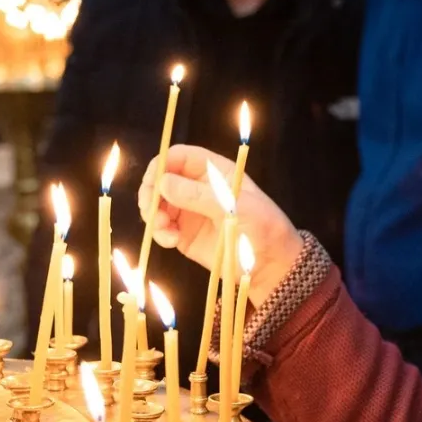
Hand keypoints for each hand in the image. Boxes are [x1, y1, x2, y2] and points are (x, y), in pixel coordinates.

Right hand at [138, 145, 303, 305]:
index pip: (179, 156)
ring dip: (152, 214)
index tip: (154, 183)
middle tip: (151, 209)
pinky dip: (159, 232)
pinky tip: (170, 241)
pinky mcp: (183, 234)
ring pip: (156, 203)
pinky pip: (160, 227)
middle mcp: (197, 187)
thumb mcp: (236, 208)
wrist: (270, 265)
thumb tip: (163, 183)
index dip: (162, 165)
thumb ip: (199, 195)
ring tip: (163, 229)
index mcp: (214, 171)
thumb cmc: (263, 228)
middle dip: (151, 192)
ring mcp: (188, 211)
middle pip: (161, 178)